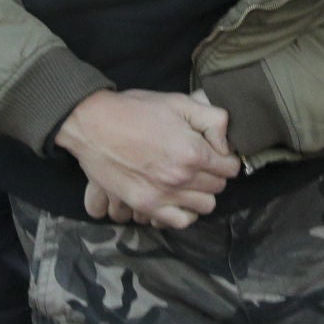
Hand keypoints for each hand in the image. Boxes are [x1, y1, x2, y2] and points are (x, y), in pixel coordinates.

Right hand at [54, 90, 239, 230]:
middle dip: (214, 174)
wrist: (93, 124)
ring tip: (189, 181)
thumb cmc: (136, 110)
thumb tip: (227, 143)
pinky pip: (180, 221)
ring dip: (201, 194)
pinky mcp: (146, 205)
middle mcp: (182, 177)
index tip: (216, 154)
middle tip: (201, 164)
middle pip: (218, 187)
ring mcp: (164, 194)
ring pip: (205, 206)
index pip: (230, 167)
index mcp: (193, 151)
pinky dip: (184, 213)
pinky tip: (178, 199)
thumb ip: (213, 119)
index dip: (226, 158)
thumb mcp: (179, 102)